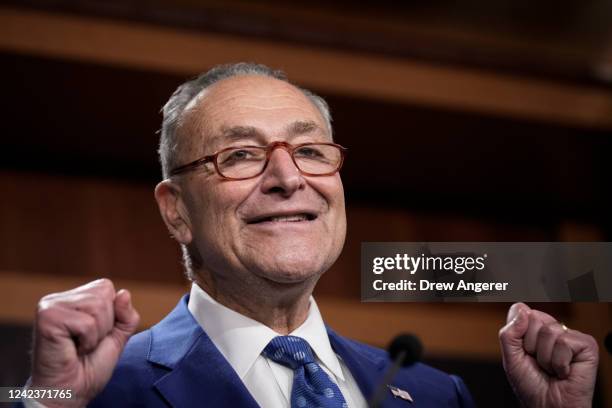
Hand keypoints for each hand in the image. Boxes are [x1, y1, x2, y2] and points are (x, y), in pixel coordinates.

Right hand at [30, 279, 139, 406]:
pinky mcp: (47, 318)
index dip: (111, 315)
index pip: (106, 287)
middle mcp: (59, 299)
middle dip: (105, 325)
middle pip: (103, 295)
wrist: (69, 393)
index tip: (95, 335)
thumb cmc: (89, 367)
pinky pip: (87, 323)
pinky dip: (88, 341)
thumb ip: (125, 315)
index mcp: (74, 299)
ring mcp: (50, 306)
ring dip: (96, 334)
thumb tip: (124, 293)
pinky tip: (72, 350)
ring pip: (97, 307)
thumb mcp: (117, 337)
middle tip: (86, 343)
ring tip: (79, 346)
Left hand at [499, 303, 598, 407]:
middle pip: (535, 317)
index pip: (521, 311)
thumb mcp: (510, 357)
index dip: (518, 334)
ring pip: (550, 331)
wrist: (548, 407)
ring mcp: (570, 336)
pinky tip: (564, 372)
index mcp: (534, 329)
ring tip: (551, 369)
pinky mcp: (587, 345)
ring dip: (546, 358)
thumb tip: (523, 310)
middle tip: (539, 363)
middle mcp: (553, 329)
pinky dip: (560, 363)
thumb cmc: (531, 385)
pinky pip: (565, 342)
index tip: (524, 352)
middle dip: (531, 345)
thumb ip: (509, 332)